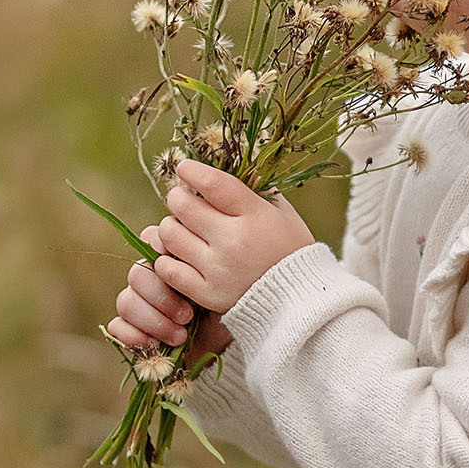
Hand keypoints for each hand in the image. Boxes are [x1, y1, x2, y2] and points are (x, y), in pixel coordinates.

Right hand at [106, 242, 225, 364]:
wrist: (232, 344)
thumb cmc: (230, 308)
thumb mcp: (223, 282)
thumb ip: (202, 261)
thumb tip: (182, 242)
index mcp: (172, 258)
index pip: (149, 241)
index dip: (163, 255)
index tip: (187, 272)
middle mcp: (151, 278)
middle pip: (136, 275)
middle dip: (162, 298)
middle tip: (188, 316)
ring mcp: (140, 304)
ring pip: (126, 302)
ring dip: (153, 321)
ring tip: (181, 336)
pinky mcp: (134, 330)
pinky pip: (117, 327)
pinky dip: (134, 336)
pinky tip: (156, 345)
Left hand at [149, 157, 314, 317]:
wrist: (301, 301)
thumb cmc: (291, 250)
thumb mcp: (283, 213)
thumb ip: (256, 189)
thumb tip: (228, 166)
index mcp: (255, 216)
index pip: (212, 184)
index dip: (191, 171)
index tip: (184, 168)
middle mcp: (234, 241)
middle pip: (182, 206)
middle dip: (178, 197)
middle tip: (185, 201)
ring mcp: (218, 269)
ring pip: (168, 234)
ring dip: (171, 226)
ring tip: (184, 230)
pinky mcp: (207, 293)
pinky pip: (167, 268)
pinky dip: (168, 258)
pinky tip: (181, 255)